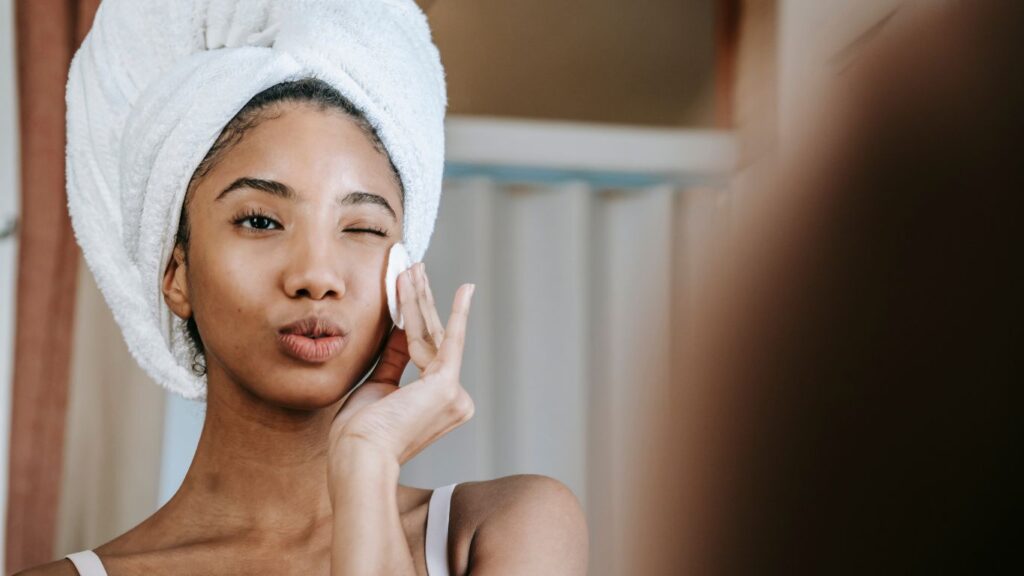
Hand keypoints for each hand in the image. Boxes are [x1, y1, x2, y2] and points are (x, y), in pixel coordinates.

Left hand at [329, 263, 475, 470]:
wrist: (358, 455)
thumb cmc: (360, 432)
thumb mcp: (377, 386)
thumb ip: (395, 358)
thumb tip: (404, 328)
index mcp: (438, 404)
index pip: (426, 352)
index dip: (415, 319)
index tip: (410, 292)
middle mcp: (455, 401)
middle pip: (433, 339)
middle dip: (420, 301)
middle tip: (414, 268)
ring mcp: (455, 394)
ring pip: (434, 334)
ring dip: (420, 298)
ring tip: (413, 267)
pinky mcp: (448, 385)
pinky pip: (449, 339)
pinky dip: (456, 312)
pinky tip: (466, 290)